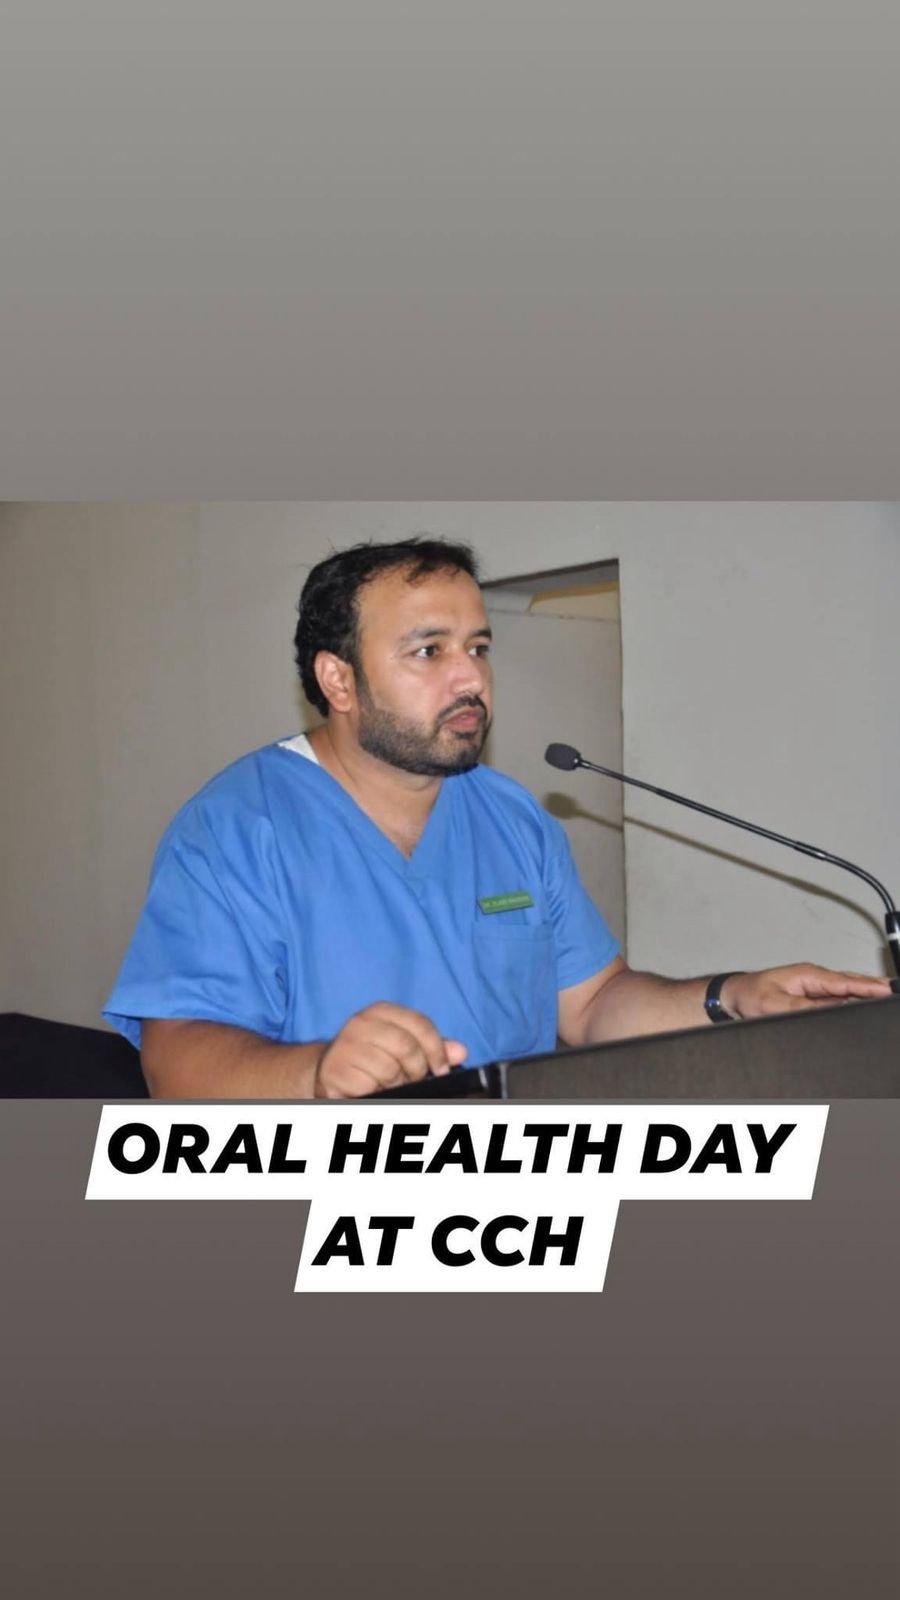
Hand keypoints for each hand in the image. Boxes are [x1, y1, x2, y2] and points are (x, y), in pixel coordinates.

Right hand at [314, 1002, 466, 1098]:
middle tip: (411, 1079)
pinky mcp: (334, 1069)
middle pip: (406, 1047)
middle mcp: (360, 1023)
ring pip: (389, 1070)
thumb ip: (431, 1047)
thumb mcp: (401, 1045)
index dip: (436, 1049)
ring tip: (387, 1083)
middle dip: (416, 1069)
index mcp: (381, 1011)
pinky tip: (370, 1088)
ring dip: (395, 1084)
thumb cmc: (371, 1057)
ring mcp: (345, 1046)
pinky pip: (369, 1086)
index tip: (441, 1069)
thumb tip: (460, 1052)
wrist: (329, 1070)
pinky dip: (375, 1092)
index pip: (419, 1023)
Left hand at [721, 964, 892, 1020]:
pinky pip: (838, 997)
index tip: (887, 989)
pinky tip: (865, 1003)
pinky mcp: (812, 997)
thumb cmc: (750, 995)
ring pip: (847, 989)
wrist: (734, 996)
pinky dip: (854, 998)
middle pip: (851, 982)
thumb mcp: (773, 1004)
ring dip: (866, 991)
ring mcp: (814, 987)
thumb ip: (801, 1007)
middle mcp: (814, 979)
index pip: (844, 982)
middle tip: (894, 991)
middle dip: (874, 986)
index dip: (867, 986)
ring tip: (887, 994)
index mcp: (807, 975)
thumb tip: (828, 1009)